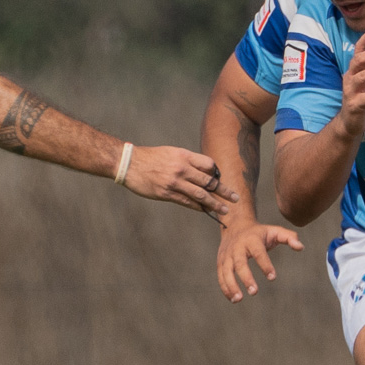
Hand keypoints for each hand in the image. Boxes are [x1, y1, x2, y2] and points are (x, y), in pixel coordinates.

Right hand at [121, 145, 239, 214]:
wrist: (129, 163)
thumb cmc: (151, 157)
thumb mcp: (171, 153)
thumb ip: (187, 162)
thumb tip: (203, 172)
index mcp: (184, 156)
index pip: (209, 164)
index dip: (216, 172)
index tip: (220, 179)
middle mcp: (182, 168)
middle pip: (209, 181)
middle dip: (224, 191)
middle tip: (235, 198)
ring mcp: (174, 182)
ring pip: (200, 194)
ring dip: (215, 204)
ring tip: (225, 210)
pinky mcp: (166, 193)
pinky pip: (187, 202)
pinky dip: (198, 207)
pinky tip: (206, 211)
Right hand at [216, 220, 304, 301]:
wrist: (235, 225)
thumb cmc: (260, 232)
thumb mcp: (275, 231)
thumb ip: (289, 237)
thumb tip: (301, 247)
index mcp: (252, 239)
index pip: (258, 253)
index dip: (265, 265)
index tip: (272, 277)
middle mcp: (237, 247)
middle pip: (239, 263)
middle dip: (246, 278)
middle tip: (254, 292)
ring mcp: (227, 254)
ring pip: (226, 271)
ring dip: (231, 286)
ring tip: (239, 299)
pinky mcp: (221, 261)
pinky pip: (221, 276)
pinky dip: (225, 288)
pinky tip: (233, 299)